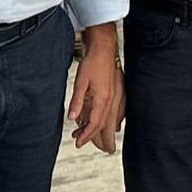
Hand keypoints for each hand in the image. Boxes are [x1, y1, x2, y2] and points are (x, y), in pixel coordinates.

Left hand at [69, 25, 122, 152]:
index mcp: (103, 98)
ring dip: (100, 129)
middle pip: (104, 125)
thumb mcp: (80, 82)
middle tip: (82, 143)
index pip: (94, 123)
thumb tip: (72, 118)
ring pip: (111, 119)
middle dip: (94, 137)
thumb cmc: (93, 62)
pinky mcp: (119, 92)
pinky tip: (107, 122)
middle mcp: (113, 99)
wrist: (105, 48)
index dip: (86, 135)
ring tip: (87, 133)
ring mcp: (118, 95)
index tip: (78, 143)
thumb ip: (77, 102)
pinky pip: (116, 112)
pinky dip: (111, 120)